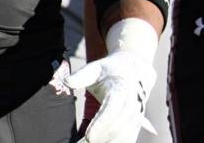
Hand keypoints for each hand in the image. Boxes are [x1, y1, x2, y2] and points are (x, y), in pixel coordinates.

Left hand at [65, 19, 158, 142]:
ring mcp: (136, 116)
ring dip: (108, 142)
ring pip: (124, 136)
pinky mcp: (137, 124)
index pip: (111, 112)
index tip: (88, 137)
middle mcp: (132, 105)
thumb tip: (67, 82)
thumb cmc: (110, 70)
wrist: (134, 71)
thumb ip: (80, 76)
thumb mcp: (94, 68)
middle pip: (117, 128)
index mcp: (121, 90)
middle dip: (101, 138)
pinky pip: (128, 139)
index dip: (100, 125)